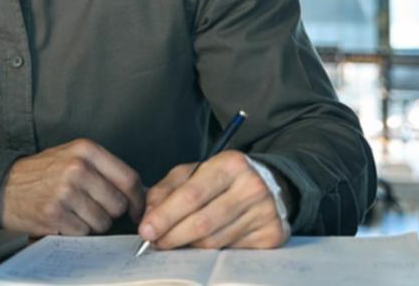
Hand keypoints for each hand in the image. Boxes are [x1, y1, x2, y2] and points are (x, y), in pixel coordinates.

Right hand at [0, 138, 145, 235]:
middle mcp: (77, 168)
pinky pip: (83, 232)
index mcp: (86, 150)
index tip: (136, 209)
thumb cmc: (41, 173)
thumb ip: (103, 169)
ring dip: (92, 224)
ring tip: (74, 212)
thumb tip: (138, 192)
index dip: (137, 199)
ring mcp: (66, 191)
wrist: (3, 186)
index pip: (128, 178)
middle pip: (118, 204)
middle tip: (92, 209)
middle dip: (110, 213)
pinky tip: (63, 219)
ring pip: (102, 222)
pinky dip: (75, 231)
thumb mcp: (72, 156)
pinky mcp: (55, 213)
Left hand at [138, 151, 286, 249]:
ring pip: (214, 241)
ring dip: (188, 246)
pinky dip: (210, 253)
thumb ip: (168, 189)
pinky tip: (200, 245)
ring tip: (174, 243)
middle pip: (203, 222)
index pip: (191, 195)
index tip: (146, 230)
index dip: (166, 216)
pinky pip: (230, 252)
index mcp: (230, 165)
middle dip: (172, 236)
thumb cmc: (225, 178)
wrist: (271, 185)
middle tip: (154, 243)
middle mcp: (251, 188)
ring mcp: (264, 213)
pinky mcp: (272, 235)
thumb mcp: (196, 172)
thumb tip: (149, 215)